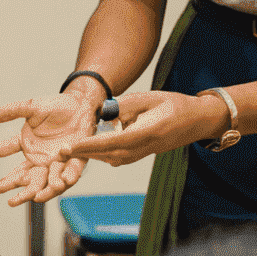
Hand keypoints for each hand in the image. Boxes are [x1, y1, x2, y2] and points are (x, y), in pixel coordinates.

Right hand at [0, 90, 98, 204]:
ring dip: (40, 190)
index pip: (5, 150)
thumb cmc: (57, 106)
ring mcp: (56, 161)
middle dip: (9, 184)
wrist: (81, 105)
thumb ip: (11, 111)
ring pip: (45, 180)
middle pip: (22, 175)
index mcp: (27, 145)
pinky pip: (70, 172)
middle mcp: (39, 157)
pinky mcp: (75, 160)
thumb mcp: (32, 106)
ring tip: (33, 198)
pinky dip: (66, 179)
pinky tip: (60, 185)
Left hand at [60, 90, 222, 166]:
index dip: (89, 146)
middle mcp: (144, 147)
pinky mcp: (142, 154)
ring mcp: (144, 153)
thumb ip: (126, 105)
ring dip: (92, 156)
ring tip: (69, 153)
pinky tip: (90, 150)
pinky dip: (103, 155)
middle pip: (108, 154)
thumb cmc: (174, 104)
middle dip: (83, 155)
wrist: (197, 120)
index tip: (69, 148)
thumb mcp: (150, 97)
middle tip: (59, 154)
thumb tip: (104, 113)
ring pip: (112, 158)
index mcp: (147, 132)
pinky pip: (118, 158)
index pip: (111, 142)